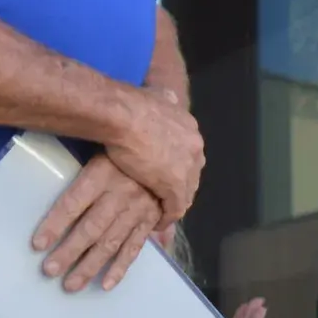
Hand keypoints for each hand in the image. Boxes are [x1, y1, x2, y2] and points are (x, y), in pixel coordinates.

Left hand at [31, 152, 165, 290]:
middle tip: (49, 271)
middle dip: (69, 251)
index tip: (37, 243)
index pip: (73, 202)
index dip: (55, 223)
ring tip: (71, 284)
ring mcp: (138, 209)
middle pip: (91, 227)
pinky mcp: (150, 218)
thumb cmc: (129, 143)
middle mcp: (121, 194)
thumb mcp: (104, 147)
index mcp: (103, 173)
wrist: (170, 143)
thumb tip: (58, 181)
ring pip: (111, 241)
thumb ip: (81, 169)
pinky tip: (106, 284)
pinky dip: (121, 267)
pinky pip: (135, 246)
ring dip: (90, 265)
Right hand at [105, 86, 204, 219]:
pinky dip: (168, 216)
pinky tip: (159, 222)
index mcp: (190, 128)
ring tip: (163, 214)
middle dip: (180, 187)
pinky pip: (176, 207)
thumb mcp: (157, 95)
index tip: (166, 176)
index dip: (178, 168)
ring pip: (186, 192)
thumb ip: (165, 99)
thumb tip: (168, 94)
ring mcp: (187, 168)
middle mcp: (195, 148)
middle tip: (166, 199)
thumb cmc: (131, 103)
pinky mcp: (175, 185)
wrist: (123, 114)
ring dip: (175, 204)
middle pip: (191, 175)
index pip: (188, 155)